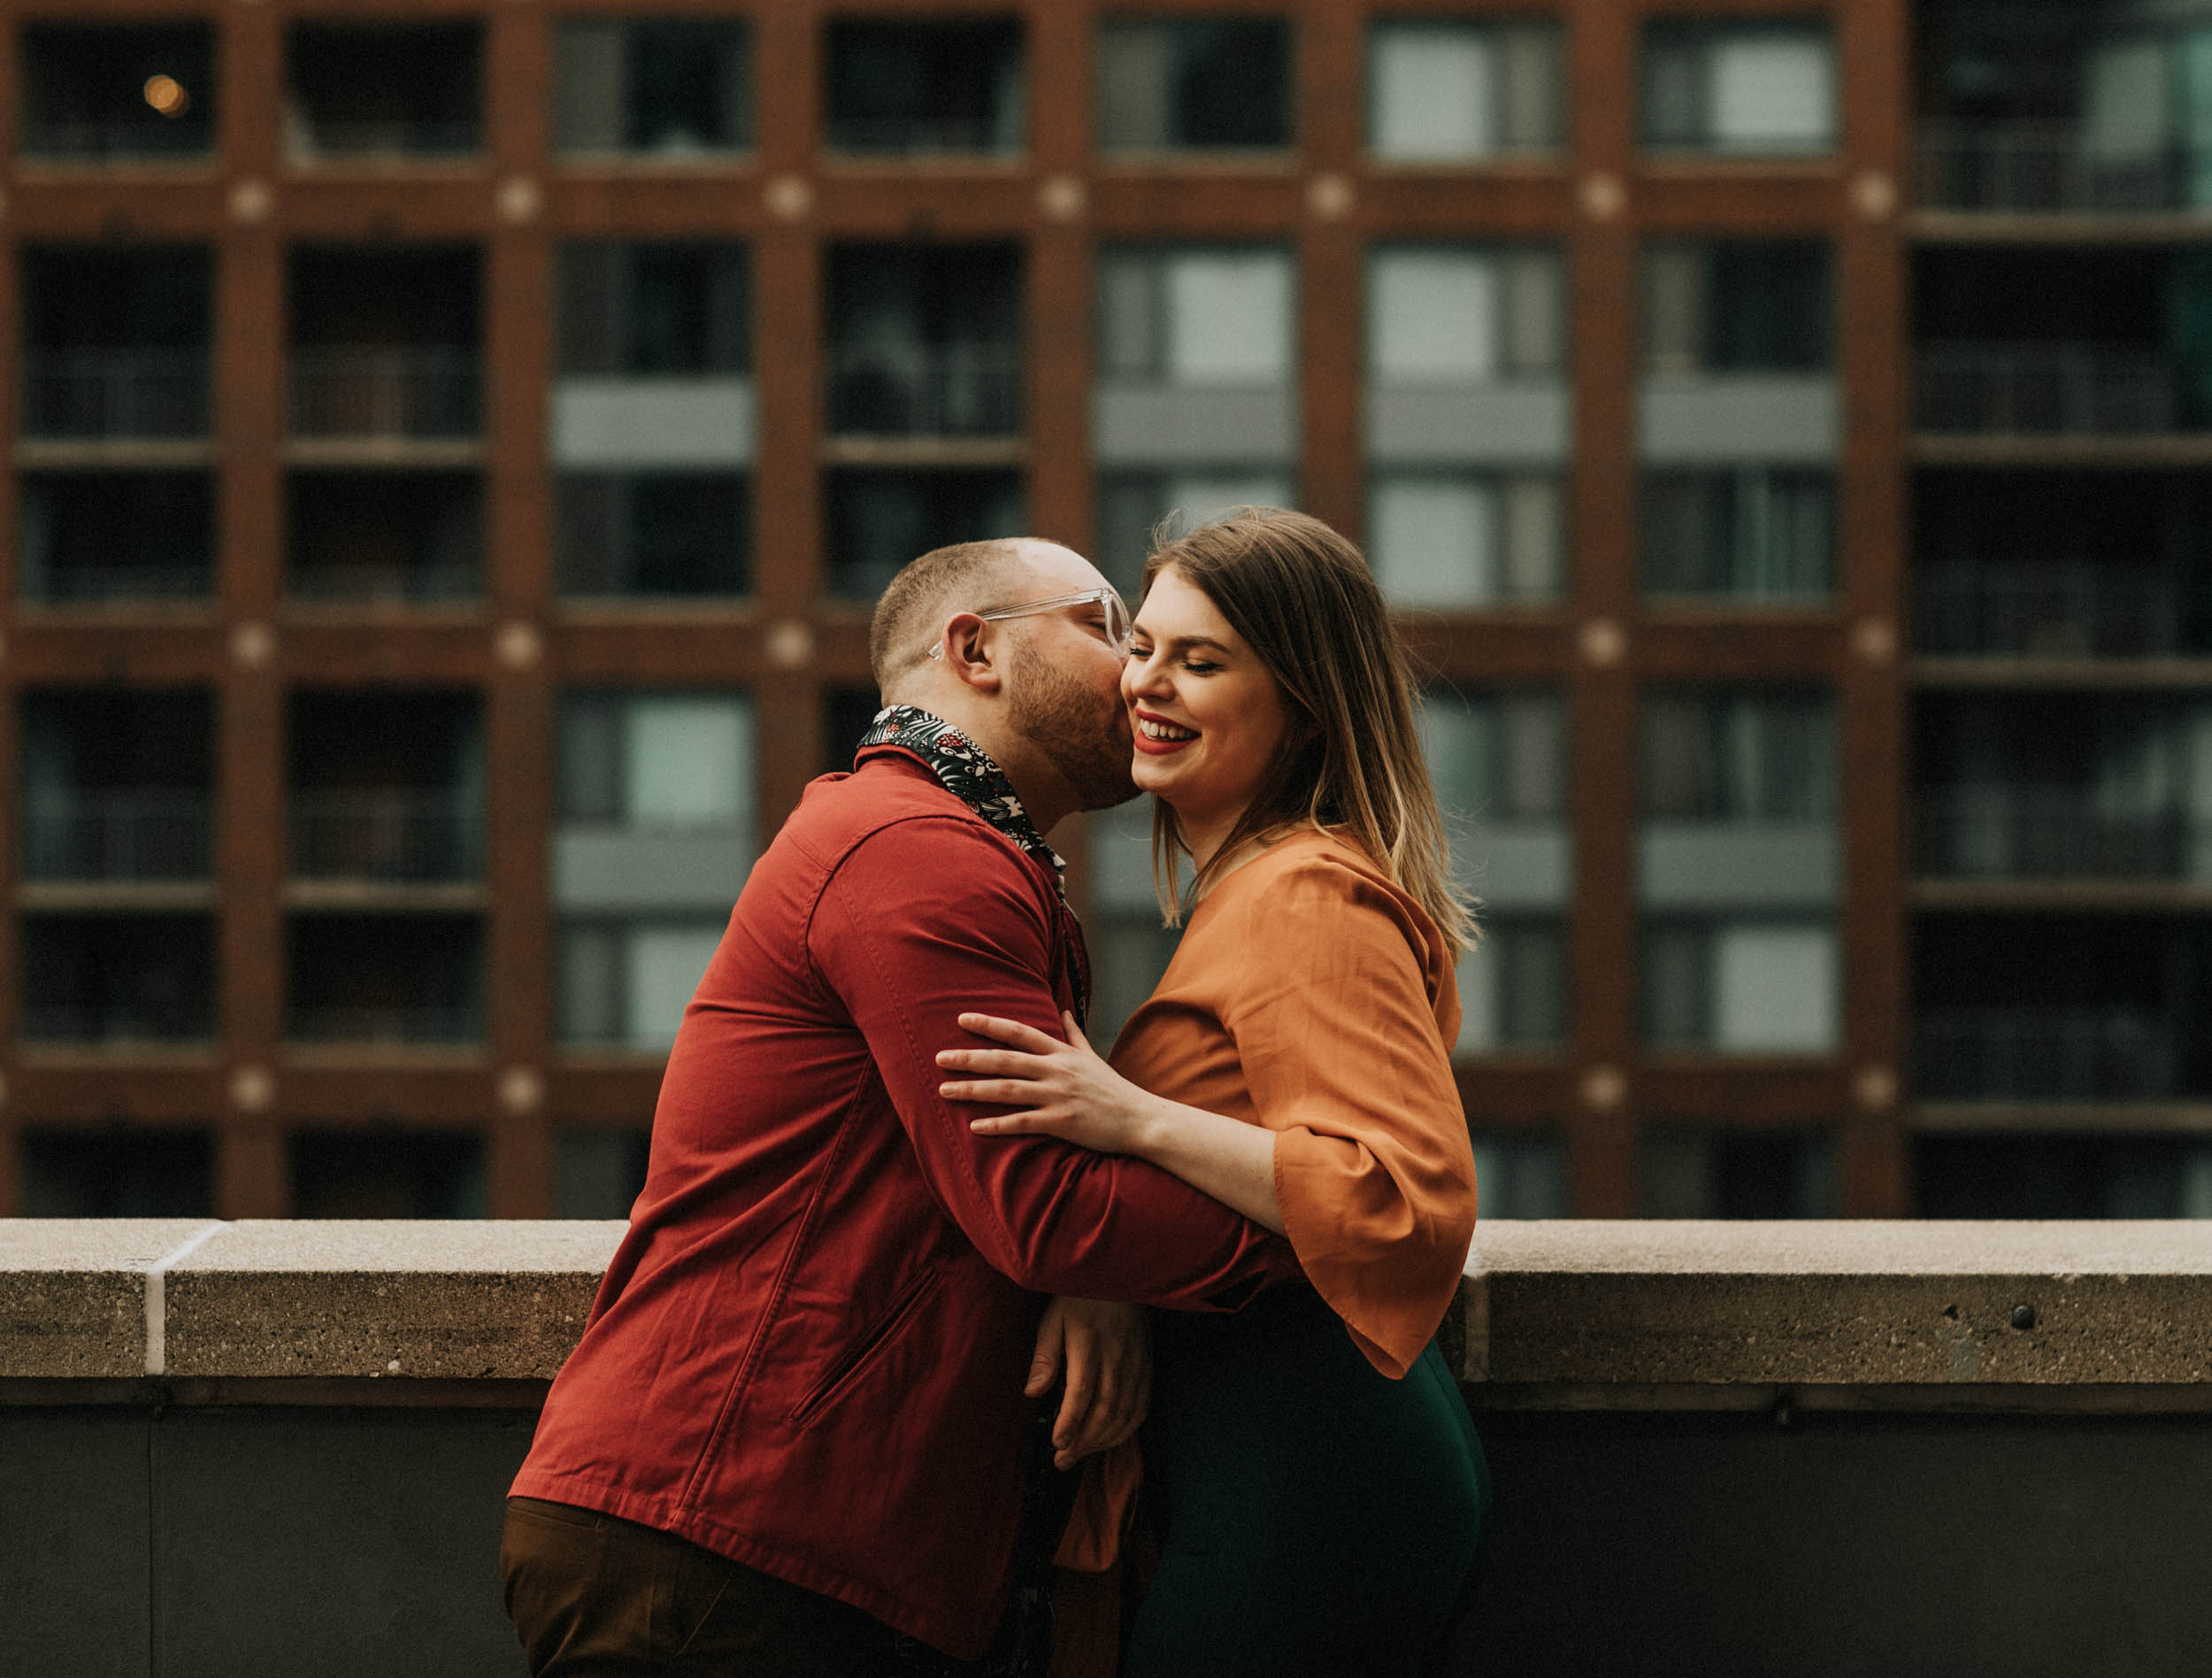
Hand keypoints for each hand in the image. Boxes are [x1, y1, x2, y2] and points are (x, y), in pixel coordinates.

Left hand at [937, 1012, 1158, 1154]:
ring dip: (973, 1089)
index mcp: (1061, 1053)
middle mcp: (1057, 1070)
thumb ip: (1074, 1034)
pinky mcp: (1062, 1123)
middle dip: (969, 1058)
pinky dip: (997, 1124)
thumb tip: (1064, 1010)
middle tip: (939, 1058)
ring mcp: (1058, 1096)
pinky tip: (974, 1126)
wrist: (1140, 1119)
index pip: (1019, 1032)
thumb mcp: (1092, 1056)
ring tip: (945, 1090)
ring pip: (1008, 1089)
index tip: (962, 1019)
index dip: (989, 1024)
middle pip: (1005, 1059)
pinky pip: (1023, 1122)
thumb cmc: (1113, 1089)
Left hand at [1026, 1296, 1150, 1470]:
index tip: (1057, 1444)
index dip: (1070, 1422)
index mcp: (1089, 1344)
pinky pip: (1142, 1406)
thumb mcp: (1053, 1319)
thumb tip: (1033, 1393)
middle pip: (1105, 1409)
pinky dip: (1127, 1429)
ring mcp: (1136, 1364)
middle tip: (1063, 1460)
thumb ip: (1044, 1357)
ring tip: (1080, 1454)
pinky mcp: (1147, 1367)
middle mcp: (1116, 1357)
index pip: (1082, 1391)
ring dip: (1103, 1441)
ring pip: (1124, 1413)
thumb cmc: (1080, 1298)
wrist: (1122, 1276)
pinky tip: (1110, 1440)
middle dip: (1084, 1441)